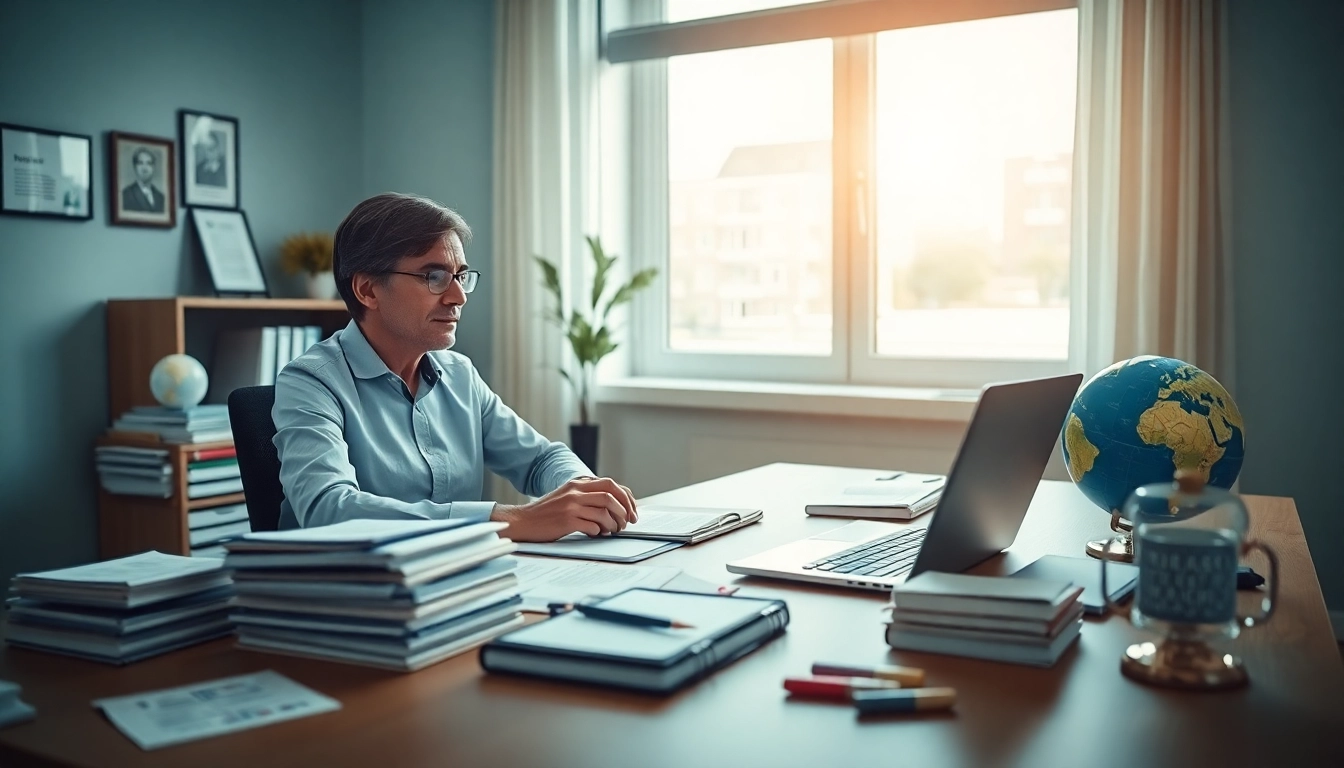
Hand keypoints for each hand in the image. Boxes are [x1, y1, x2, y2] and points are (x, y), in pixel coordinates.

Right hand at [491, 476, 638, 541]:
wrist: (522, 522)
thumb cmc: (546, 513)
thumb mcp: (566, 496)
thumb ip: (586, 496)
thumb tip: (613, 504)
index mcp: (577, 484)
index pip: (610, 484)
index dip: (626, 498)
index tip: (632, 511)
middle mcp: (575, 492)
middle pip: (611, 495)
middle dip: (624, 510)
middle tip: (627, 523)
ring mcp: (571, 505)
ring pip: (604, 511)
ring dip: (613, 523)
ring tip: (612, 531)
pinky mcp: (566, 521)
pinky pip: (593, 526)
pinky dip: (599, 532)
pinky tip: (595, 534)